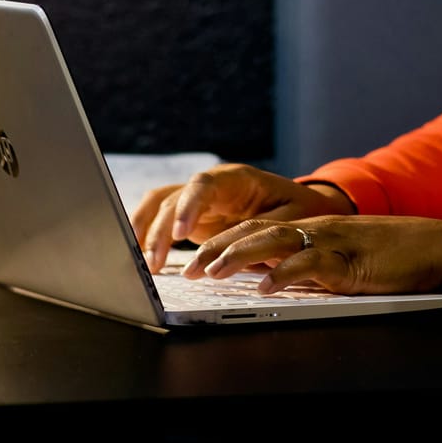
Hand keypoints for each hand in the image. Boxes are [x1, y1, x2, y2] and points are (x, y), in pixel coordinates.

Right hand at [130, 164, 354, 272]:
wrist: (302, 205)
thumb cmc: (300, 208)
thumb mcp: (293, 217)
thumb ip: (267, 230)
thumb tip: (245, 251)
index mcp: (236, 178)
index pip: (204, 184)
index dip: (189, 207)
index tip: (181, 234)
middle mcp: (212, 185)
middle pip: (175, 199)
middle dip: (161, 230)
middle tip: (155, 263)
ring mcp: (199, 200)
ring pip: (162, 207)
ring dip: (147, 232)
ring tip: (144, 264)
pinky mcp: (193, 217)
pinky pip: (162, 218)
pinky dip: (147, 233)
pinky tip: (139, 256)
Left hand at [185, 214, 441, 294]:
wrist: (434, 247)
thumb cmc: (390, 257)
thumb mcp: (339, 259)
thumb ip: (307, 266)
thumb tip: (269, 280)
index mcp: (310, 228)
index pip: (255, 228)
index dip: (222, 241)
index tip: (194, 258)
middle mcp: (315, 229)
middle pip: (255, 231)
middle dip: (218, 247)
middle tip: (190, 266)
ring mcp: (331, 242)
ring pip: (275, 241)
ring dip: (240, 256)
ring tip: (214, 271)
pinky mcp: (349, 261)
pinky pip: (311, 264)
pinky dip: (286, 275)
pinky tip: (266, 287)